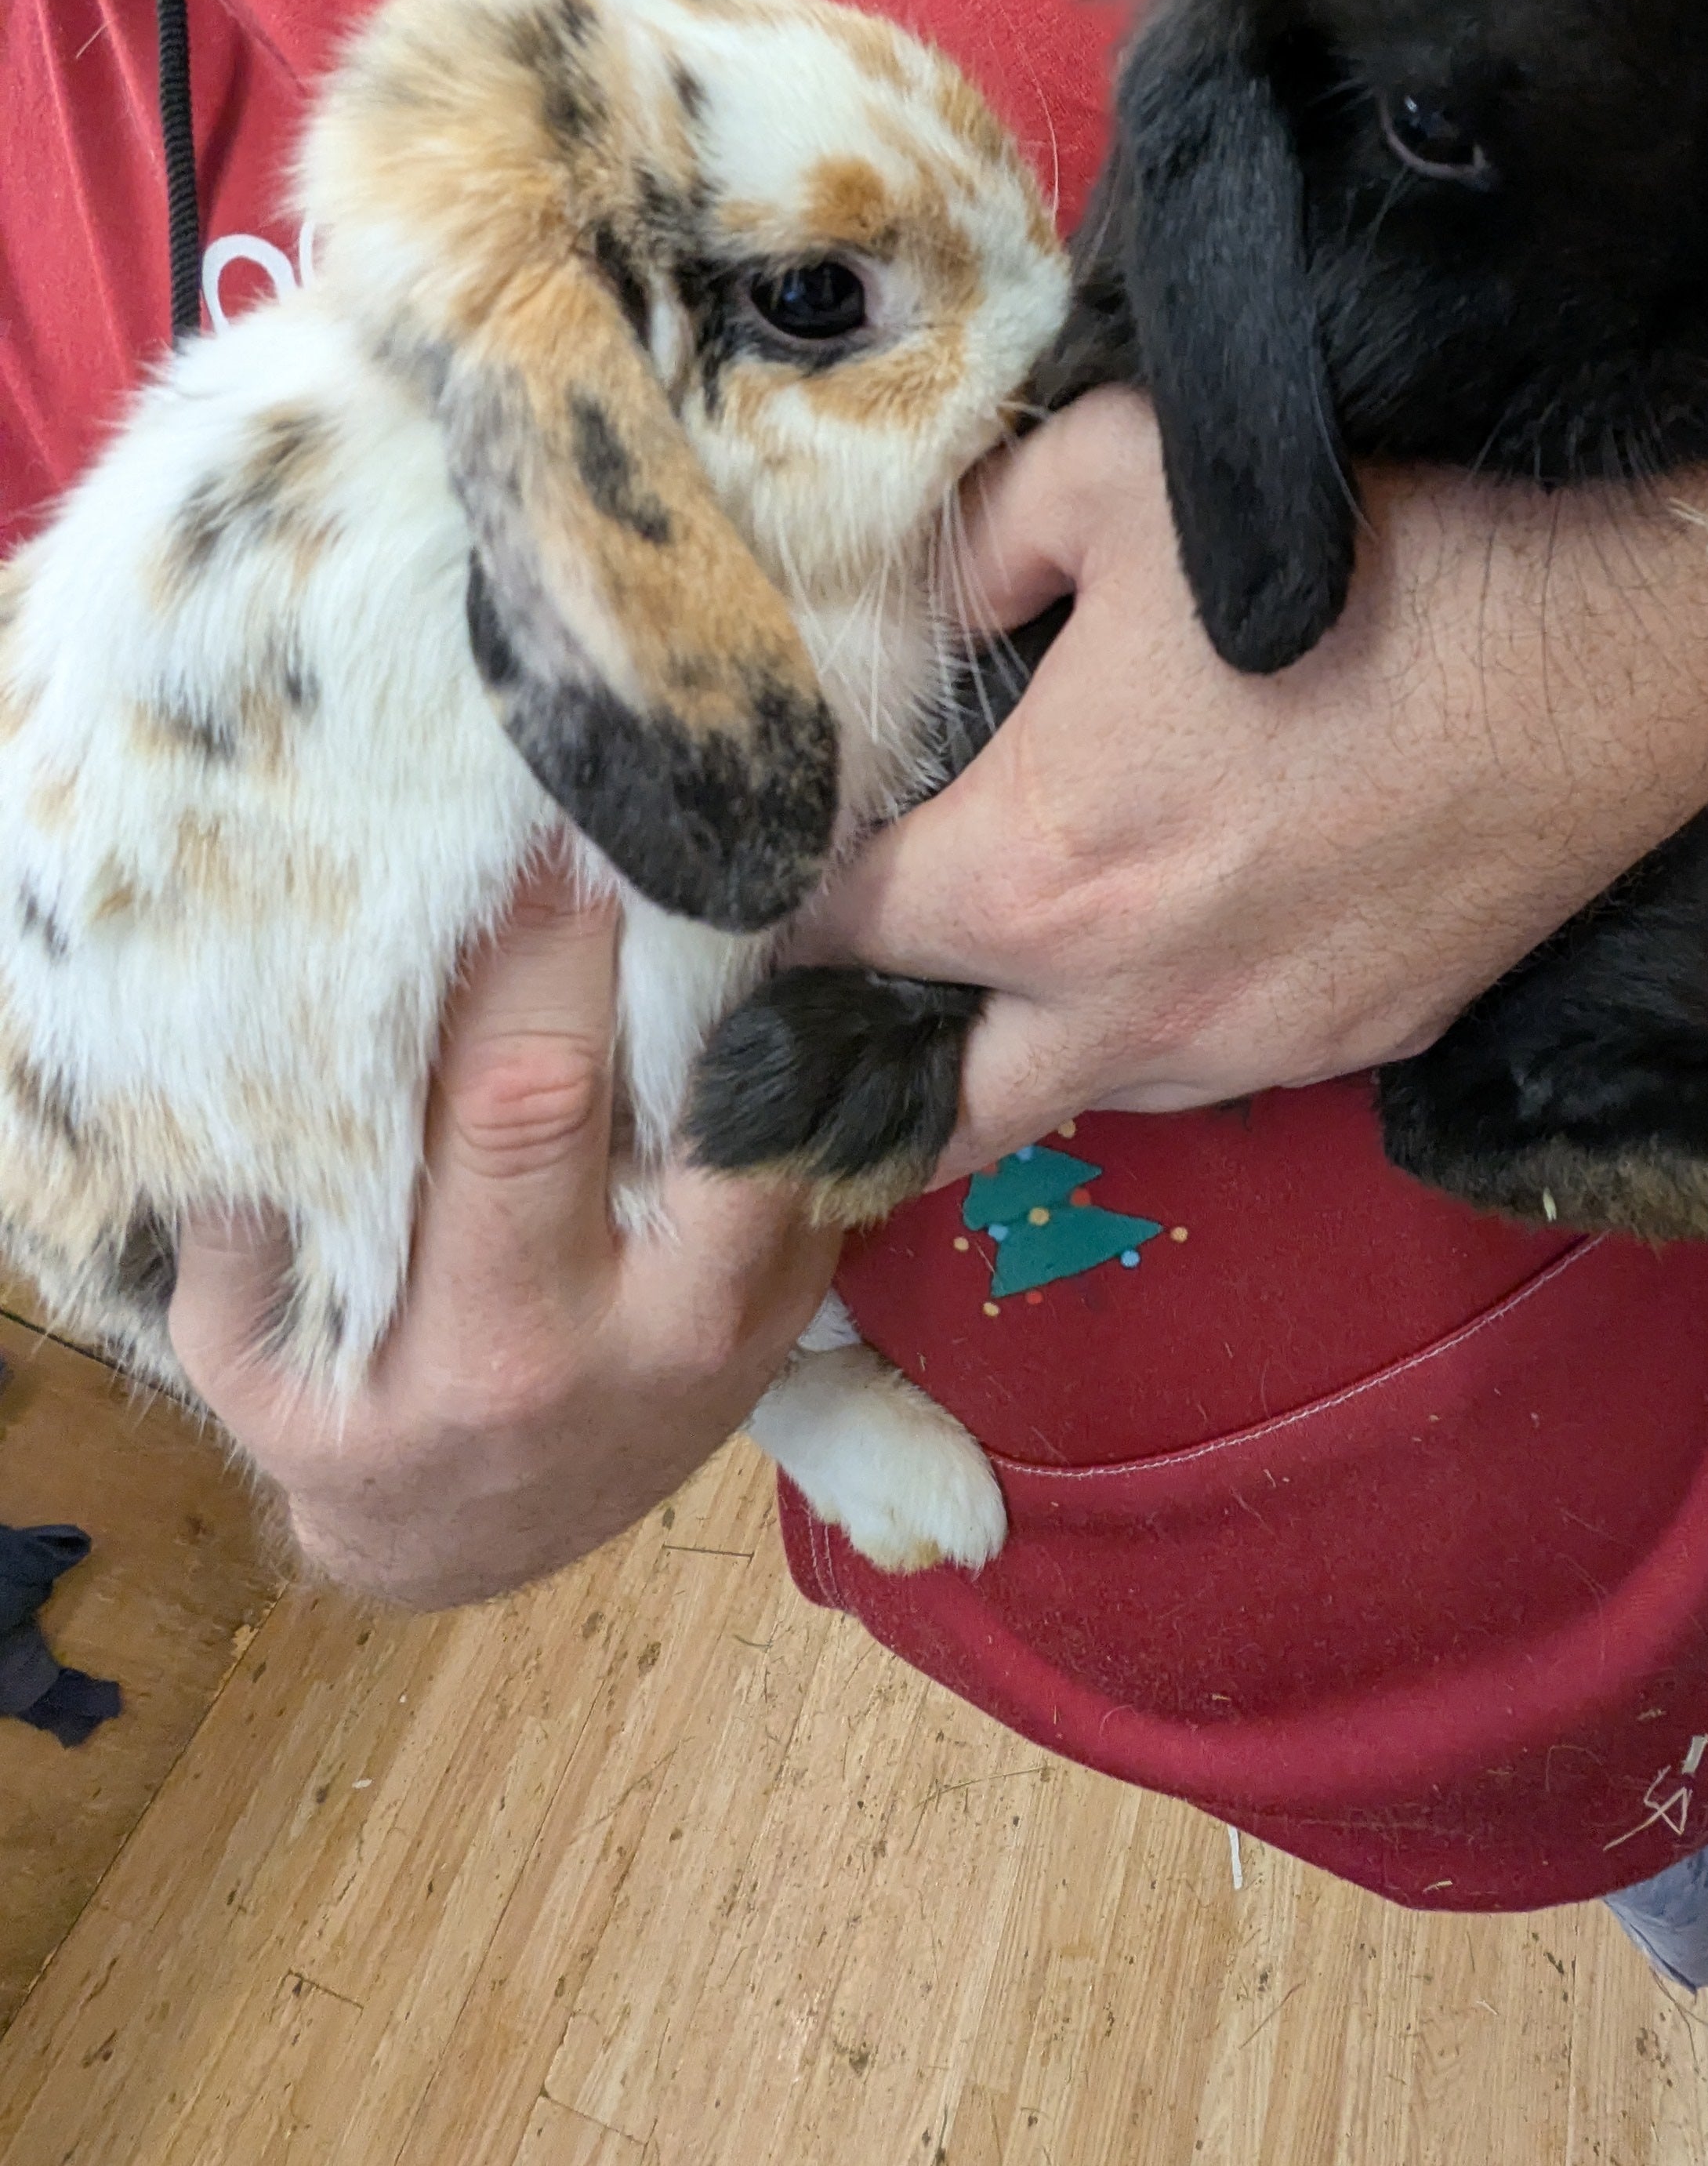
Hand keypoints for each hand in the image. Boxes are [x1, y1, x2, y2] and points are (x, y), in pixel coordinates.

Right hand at [168, 853, 842, 1607]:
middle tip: (661, 808)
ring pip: (796, 1120)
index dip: (534, 953)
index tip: (534, 828)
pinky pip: (818, 1146)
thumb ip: (253, 1206)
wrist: (477, 1537)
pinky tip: (755, 953)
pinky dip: (789, 1050)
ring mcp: (750, 1319)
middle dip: (679, 944)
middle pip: (702, 1097)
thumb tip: (268, 1027)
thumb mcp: (251, 1349)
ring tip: (725, 866)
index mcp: (494, 1341)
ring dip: (763, 991)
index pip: (527, 1100)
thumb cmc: (348, 1418)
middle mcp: (648, 1333)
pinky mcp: (804, 1296)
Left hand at [808, 387, 1707, 1180]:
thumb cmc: (1354, 536)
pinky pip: (1219, 1063)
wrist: (1616, 620)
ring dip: (1026, 1041)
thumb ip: (969, 545)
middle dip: (863, 1074)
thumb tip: (912, 600)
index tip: (761, 876)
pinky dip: (1167, 1017)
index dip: (775, 907)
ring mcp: (1259, 1047)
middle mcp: (1129, 1004)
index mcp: (1033, 873)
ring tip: (1020, 944)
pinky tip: (1191, 915)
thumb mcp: (1108, 470)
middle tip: (842, 1000)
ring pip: (1082, 1093)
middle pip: (928, 1116)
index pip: (832, 939)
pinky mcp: (1367, 1043)